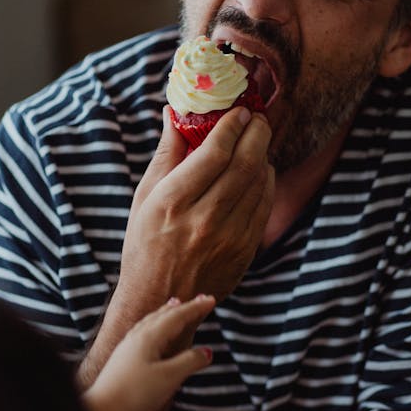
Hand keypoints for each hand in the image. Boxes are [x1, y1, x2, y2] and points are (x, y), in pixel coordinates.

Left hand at [83, 294, 214, 410]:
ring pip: (150, 322)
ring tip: (174, 305)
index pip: (177, 316)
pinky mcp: (123, 358)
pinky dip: (154, 325)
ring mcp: (128, 347)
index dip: (195, 308)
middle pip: (163, 315)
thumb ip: (189, 362)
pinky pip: (143, 332)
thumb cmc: (135, 394)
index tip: (211, 300)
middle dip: (183, 307)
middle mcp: (137, 337)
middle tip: (200, 299)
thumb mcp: (169, 378)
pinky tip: (151, 332)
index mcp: (149, 337)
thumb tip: (207, 352)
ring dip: (166, 312)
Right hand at [115, 105, 274, 323]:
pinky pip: (264, 206)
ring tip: (258, 141)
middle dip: (256, 134)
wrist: (159, 299)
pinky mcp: (244, 251)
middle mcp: (202, 219)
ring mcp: (227, 238)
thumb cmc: (145, 244)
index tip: (238, 111)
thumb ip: (166, 155)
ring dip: (263, 155)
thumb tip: (175, 114)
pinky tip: (261, 171)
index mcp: (172, 202)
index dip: (231, 126)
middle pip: (243, 164)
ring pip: (258, 183)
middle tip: (258, 119)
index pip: (213, 153)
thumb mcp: (144, 198)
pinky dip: (266, 182)